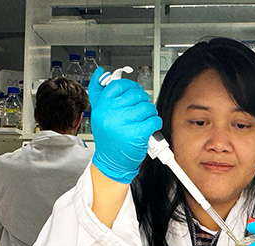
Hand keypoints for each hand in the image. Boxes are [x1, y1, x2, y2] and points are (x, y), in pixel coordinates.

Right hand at [88, 67, 162, 183]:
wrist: (112, 163)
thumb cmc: (108, 139)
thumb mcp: (99, 114)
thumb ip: (99, 92)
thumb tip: (100, 72)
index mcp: (102, 106)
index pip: (120, 85)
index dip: (131, 88)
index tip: (133, 96)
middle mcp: (111, 113)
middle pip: (137, 95)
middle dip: (142, 104)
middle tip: (138, 114)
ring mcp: (123, 123)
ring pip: (148, 107)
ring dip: (149, 115)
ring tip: (142, 123)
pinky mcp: (136, 133)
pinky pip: (154, 120)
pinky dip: (155, 125)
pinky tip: (148, 130)